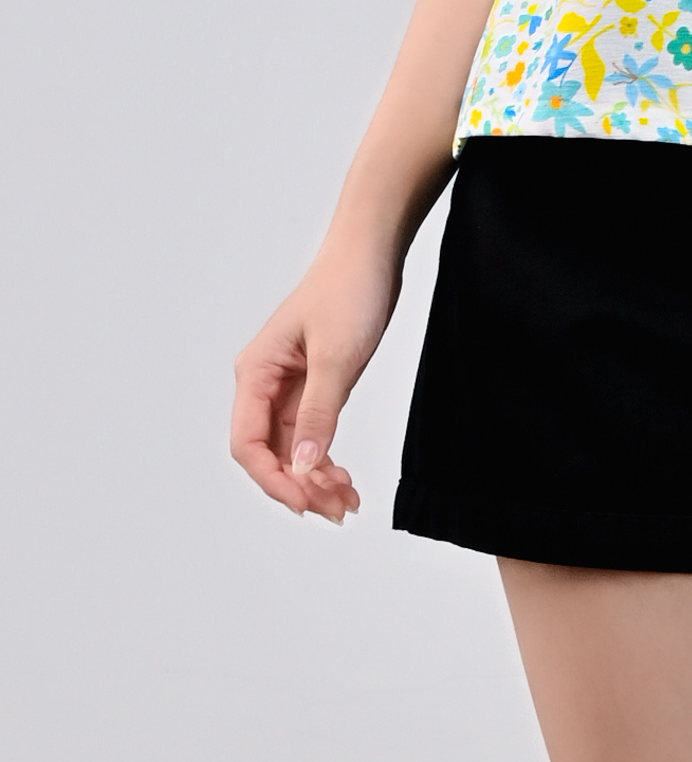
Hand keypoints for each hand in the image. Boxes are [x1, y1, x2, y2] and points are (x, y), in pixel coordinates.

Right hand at [230, 236, 401, 522]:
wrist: (373, 251)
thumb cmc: (349, 288)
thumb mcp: (337, 355)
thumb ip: (320, 412)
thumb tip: (305, 466)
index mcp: (255, 373)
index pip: (248, 444)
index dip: (273, 480)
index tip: (307, 503)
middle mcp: (264, 383)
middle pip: (269, 454)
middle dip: (300, 487)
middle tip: (338, 511)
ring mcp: (289, 386)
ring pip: (293, 449)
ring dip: (316, 480)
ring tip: (349, 502)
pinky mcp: (314, 384)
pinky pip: (312, 435)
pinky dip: (327, 459)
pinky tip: (345, 478)